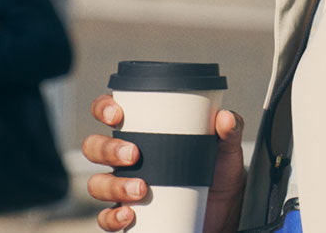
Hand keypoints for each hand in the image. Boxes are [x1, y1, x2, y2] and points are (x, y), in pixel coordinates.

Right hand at [82, 94, 246, 232]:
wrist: (224, 213)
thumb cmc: (218, 173)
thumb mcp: (227, 149)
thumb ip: (231, 129)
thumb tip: (226, 118)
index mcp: (144, 132)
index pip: (110, 113)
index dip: (103, 108)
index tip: (117, 114)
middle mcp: (127, 159)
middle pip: (94, 147)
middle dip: (106, 149)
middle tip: (134, 154)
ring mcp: (125, 187)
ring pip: (97, 183)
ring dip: (113, 185)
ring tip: (141, 189)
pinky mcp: (130, 215)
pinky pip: (106, 218)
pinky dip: (112, 217)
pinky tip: (130, 214)